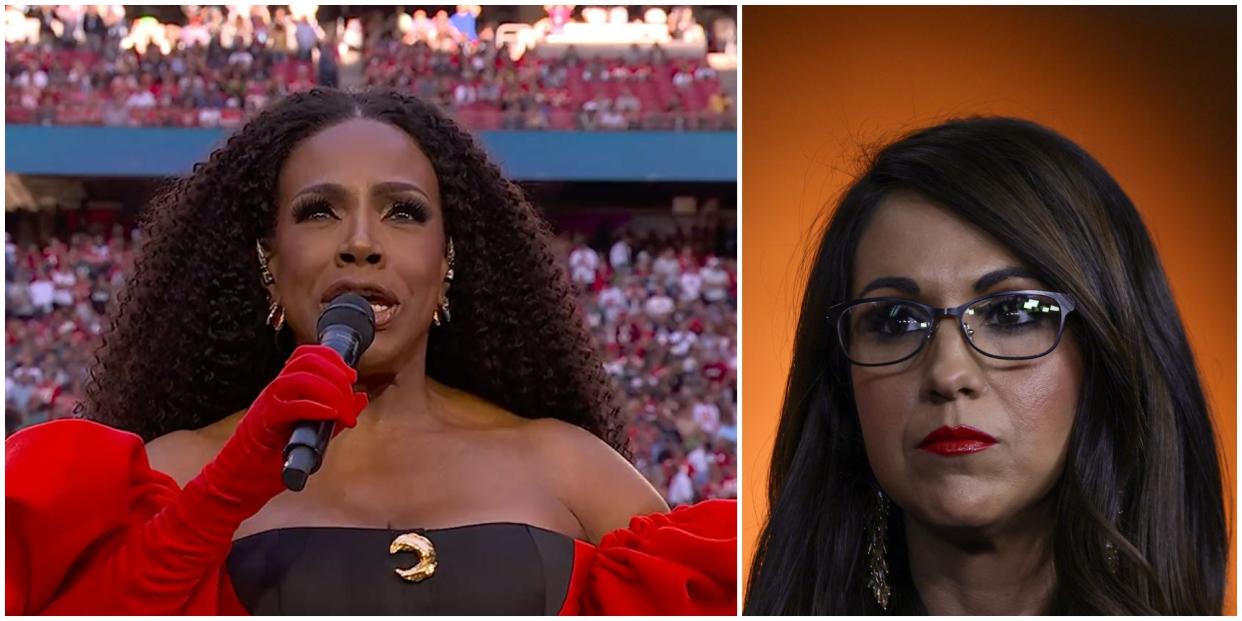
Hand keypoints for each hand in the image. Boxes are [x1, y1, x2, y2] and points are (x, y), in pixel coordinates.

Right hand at [216, 344, 368, 502]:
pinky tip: (330, 415)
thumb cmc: (274, 456)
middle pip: (308, 361)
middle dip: (337, 375)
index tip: (352, 376)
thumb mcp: (313, 430)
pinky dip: (315, 407)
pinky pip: (290, 406)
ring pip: (300, 378)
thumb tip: (361, 398)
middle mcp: (277, 389)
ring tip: (344, 413)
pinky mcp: (264, 422)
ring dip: (331, 391)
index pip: (308, 355)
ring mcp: (268, 403)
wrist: (240, 479)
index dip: (333, 358)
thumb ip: (336, 413)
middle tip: (350, 399)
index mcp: (286, 387)